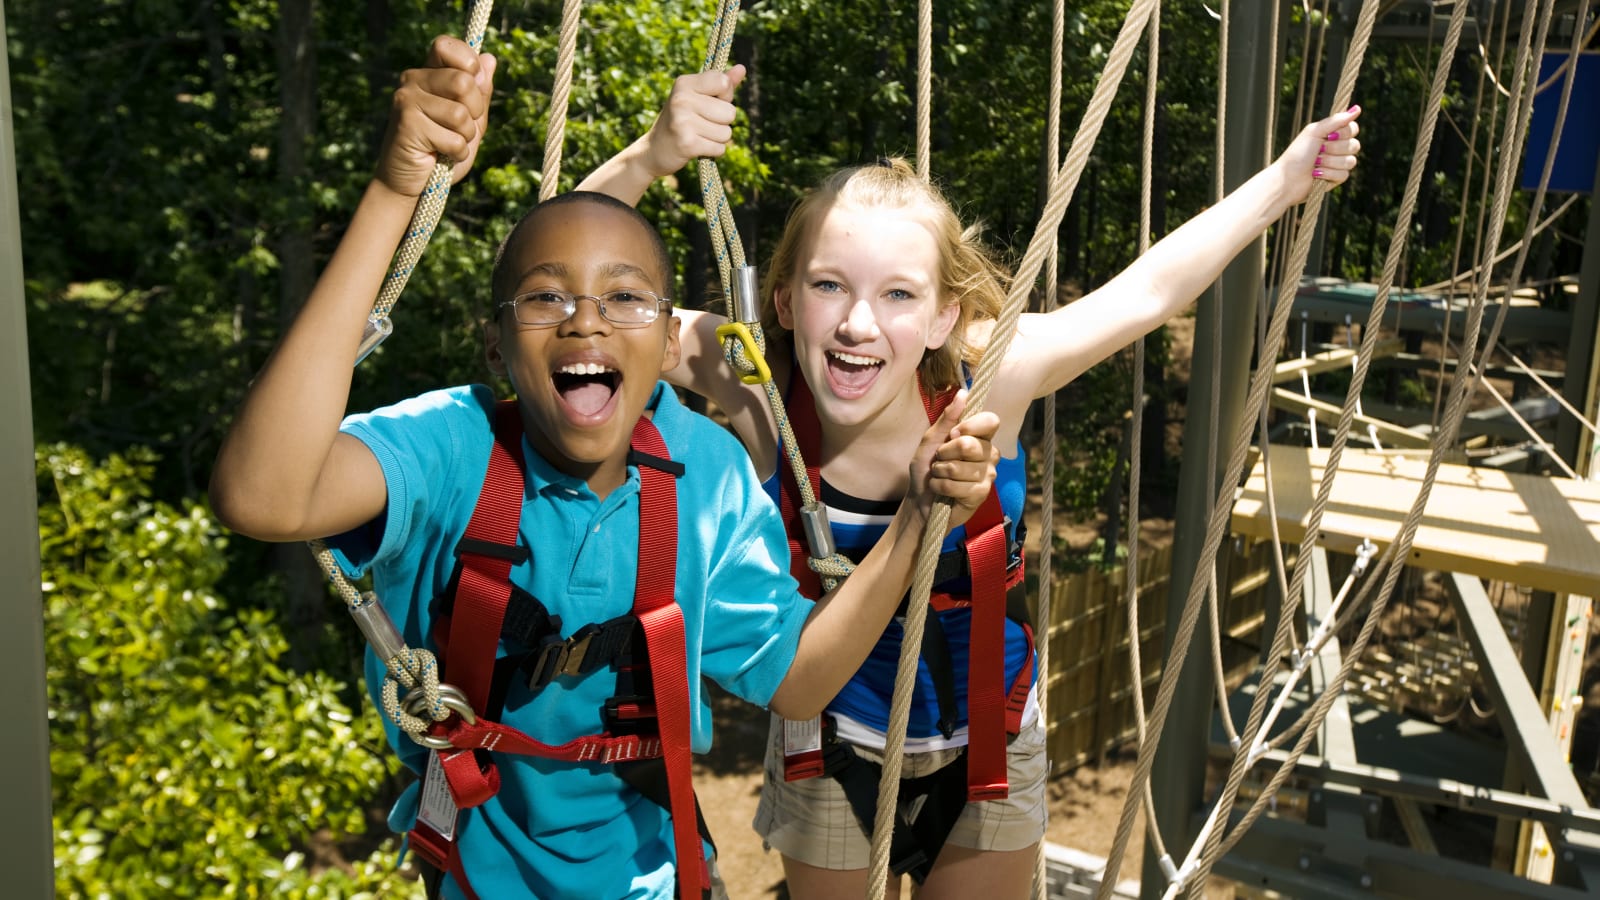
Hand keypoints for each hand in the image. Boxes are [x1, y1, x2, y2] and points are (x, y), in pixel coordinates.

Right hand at [376, 35, 495, 196]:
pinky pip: (453, 138)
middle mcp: (413, 80)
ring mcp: (406, 100)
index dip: (469, 64)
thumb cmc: (442, 150)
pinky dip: (456, 153)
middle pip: (464, 82)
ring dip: (465, 137)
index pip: (447, 45)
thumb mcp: (470, 120)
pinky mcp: (407, 124)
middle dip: (475, 112)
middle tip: (461, 128)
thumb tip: (489, 58)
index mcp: (428, 73)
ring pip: (461, 114)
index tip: (473, 86)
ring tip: (447, 143)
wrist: (411, 183)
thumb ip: (480, 93)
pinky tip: (439, 155)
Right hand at [640, 65, 746, 177]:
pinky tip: (697, 147)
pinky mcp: (688, 143)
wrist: (654, 150)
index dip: (725, 96)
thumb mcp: (697, 96)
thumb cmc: (681, 119)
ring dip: (717, 138)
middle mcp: (682, 99)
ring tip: (699, 135)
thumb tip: (742, 68)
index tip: (710, 101)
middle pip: (730, 112)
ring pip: (726, 133)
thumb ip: (720, 84)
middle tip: (701, 123)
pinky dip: (713, 151)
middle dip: (722, 122)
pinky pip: (720, 148)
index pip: (724, 83)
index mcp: (684, 83)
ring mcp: (683, 121)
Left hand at [908, 390, 1000, 529]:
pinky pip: (958, 486)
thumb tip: (963, 392)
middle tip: (940, 460)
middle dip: (944, 453)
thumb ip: (947, 418)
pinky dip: (942, 486)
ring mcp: (988, 475)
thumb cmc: (926, 469)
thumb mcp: (931, 440)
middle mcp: (989, 454)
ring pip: (960, 467)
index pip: (990, 421)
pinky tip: (943, 490)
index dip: (970, 426)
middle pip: (970, 444)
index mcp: (980, 436)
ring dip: (940, 472)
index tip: (952, 434)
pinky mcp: (982, 494)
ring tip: (940, 476)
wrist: (919, 499)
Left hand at [1276, 104, 1361, 203]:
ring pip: (1351, 161)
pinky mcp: (1337, 178)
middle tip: (1319, 150)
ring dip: (1330, 162)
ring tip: (1315, 163)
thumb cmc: (1297, 154)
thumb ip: (1336, 120)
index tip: (1329, 135)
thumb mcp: (1314, 132)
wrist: (1287, 179)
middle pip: (1355, 145)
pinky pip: (1344, 174)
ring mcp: (1338, 163)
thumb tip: (1357, 108)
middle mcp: (1338, 148)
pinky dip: (1329, 173)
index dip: (1345, 133)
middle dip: (1335, 149)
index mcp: (1332, 134)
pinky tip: (1317, 174)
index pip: (1353, 129)